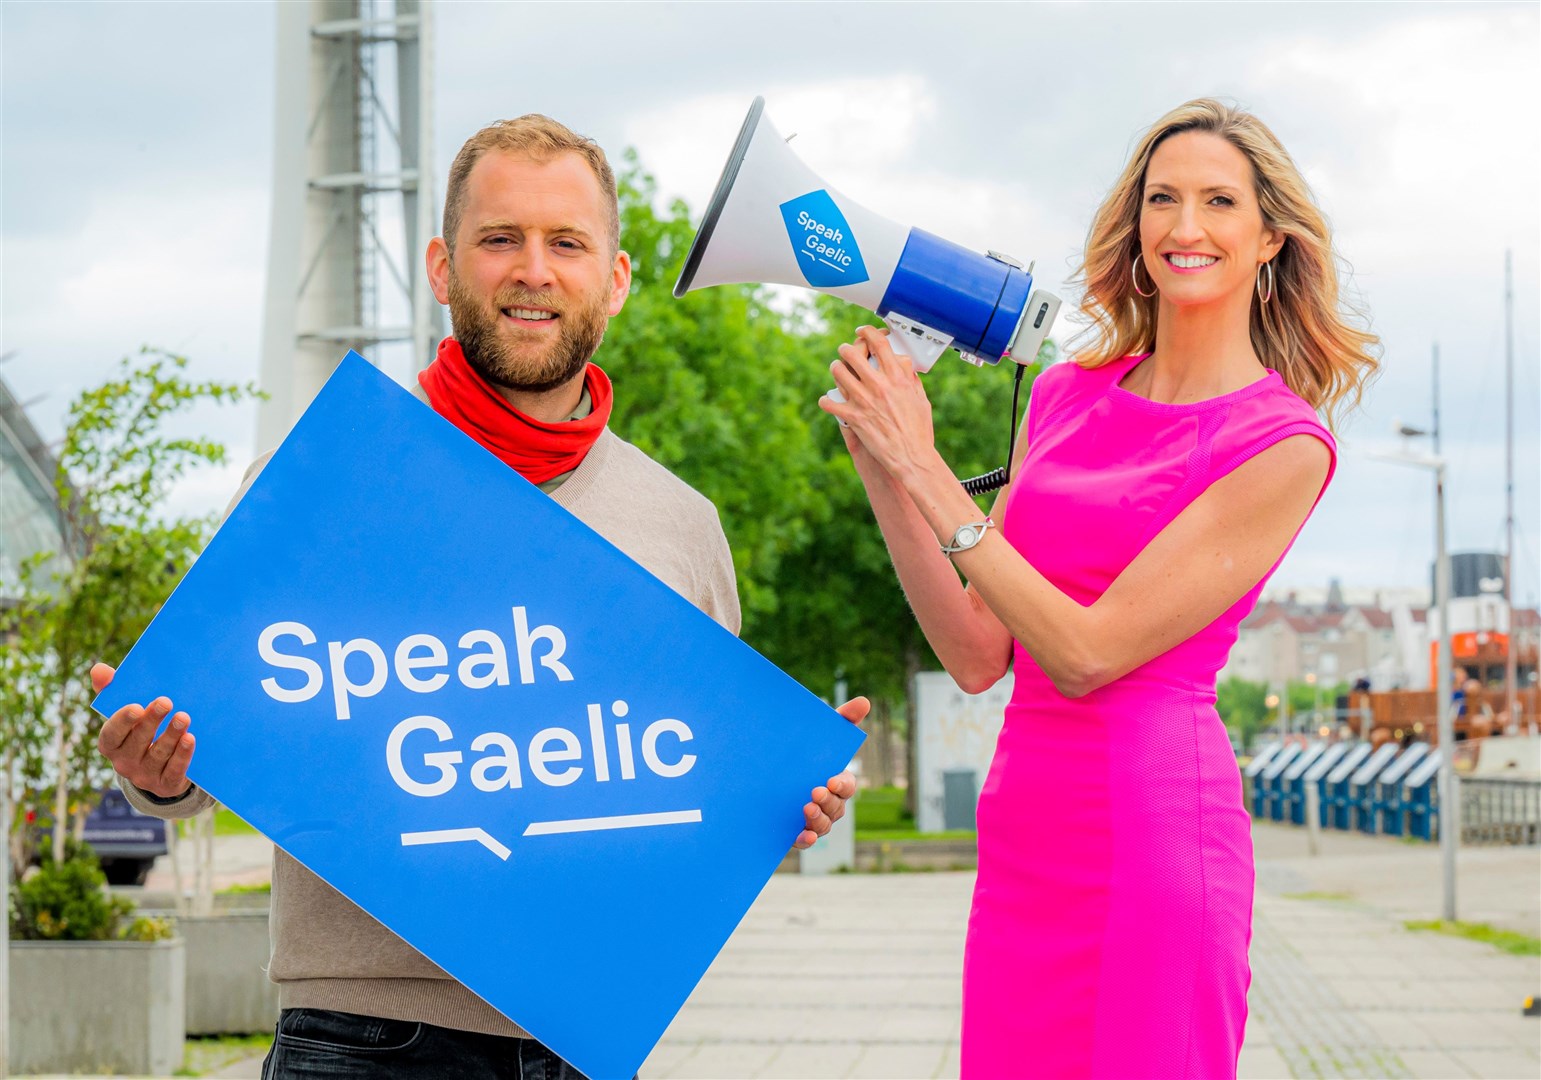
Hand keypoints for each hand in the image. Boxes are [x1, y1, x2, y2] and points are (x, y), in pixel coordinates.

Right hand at [92, 663, 194, 799]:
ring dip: (171, 735)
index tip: (137, 706)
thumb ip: (110, 690)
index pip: (111, 734)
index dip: (122, 721)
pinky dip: (182, 755)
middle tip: (166, 702)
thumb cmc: (141, 730)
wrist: (161, 768)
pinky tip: (190, 739)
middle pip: (138, 741)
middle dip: (152, 721)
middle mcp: (124, 763)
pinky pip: (174, 771)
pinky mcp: (166, 785)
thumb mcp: (126, 712)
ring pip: (158, 755)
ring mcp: (144, 776)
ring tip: (183, 717)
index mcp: (111, 744)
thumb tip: (99, 669)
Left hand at [793, 696, 868, 849]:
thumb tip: (864, 701)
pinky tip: (804, 836)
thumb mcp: (823, 733)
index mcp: (837, 783)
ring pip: (824, 825)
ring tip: (807, 809)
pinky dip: (808, 840)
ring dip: (819, 819)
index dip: (842, 785)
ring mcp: (814, 819)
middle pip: (836, 808)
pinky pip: (806, 840)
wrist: (771, 769)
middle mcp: (829, 804)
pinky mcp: (797, 831)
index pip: (847, 786)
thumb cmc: (806, 752)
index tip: (832, 780)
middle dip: (828, 802)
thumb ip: (843, 719)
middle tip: (815, 792)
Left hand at [818, 326, 939, 481]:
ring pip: (838, 372)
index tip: (863, 332)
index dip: (868, 332)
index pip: (879, 343)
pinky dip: (827, 401)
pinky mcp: (853, 417)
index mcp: (897, 378)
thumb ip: (911, 381)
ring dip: (836, 369)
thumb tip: (904, 368)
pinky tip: (828, 401)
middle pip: (853, 353)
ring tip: (837, 370)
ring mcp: (864, 400)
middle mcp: (878, 385)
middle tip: (845, 351)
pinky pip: (830, 402)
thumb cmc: (919, 431)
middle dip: (846, 349)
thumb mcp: (921, 400)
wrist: (911, 457)